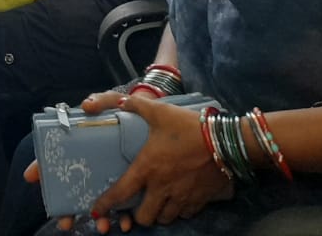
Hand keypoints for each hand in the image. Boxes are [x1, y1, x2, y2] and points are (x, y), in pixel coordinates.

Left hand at [89, 94, 232, 228]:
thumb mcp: (159, 112)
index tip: (96, 211)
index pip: (121, 193)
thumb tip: (118, 102)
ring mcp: (182, 197)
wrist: (225, 142)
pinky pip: (185, 214)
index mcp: (147, 168)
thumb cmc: (188, 127)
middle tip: (137, 205)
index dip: (106, 204)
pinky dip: (179, 211)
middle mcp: (162, 188)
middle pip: (144, 217)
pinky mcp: (199, 201)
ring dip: (158, 213)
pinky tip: (178, 200)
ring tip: (157, 203)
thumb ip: (135, 105)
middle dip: (137, 215)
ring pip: (165, 218)